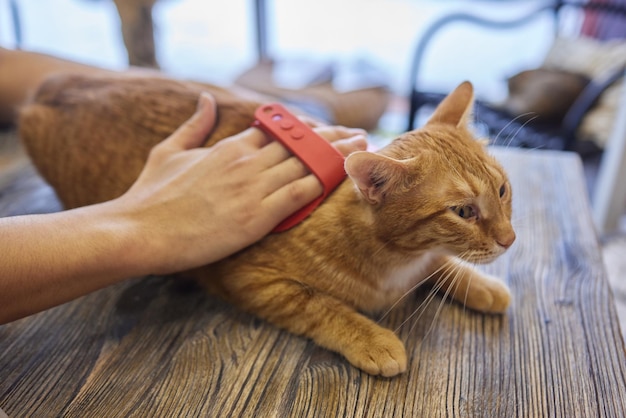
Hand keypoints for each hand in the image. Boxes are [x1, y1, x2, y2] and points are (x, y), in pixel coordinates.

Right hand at [115, 92, 367, 273]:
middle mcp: (245, 162)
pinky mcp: (255, 217)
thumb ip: (193, 125)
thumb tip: (205, 99)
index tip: (327, 130)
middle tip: (359, 135)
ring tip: (362, 151)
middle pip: (300, 144)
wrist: (139, 231)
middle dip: (332, 139)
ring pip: (306, 165)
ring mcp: (252, 189)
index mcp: (228, 147)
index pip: (278, 131)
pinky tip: (343, 179)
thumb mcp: (169, 150)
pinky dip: (323, 185)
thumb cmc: (150, 195)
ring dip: (337, 157)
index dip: (307, 130)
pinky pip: (299, 195)